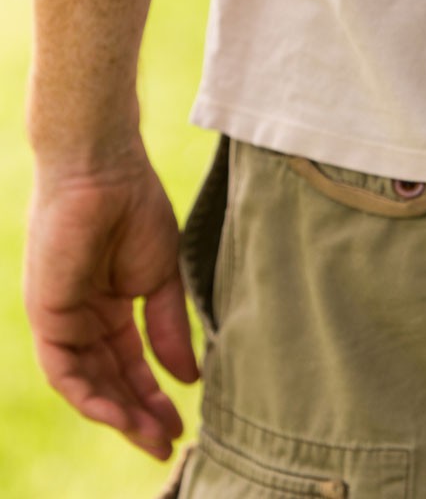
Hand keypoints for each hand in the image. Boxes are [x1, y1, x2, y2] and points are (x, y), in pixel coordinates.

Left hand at [23, 148, 198, 459]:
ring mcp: (63, 318)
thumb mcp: (163, 278)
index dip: (155, 395)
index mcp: (110, 305)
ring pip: (87, 382)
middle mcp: (83, 319)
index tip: (182, 422)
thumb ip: (169, 329)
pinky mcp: (47, 314)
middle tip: (168, 443)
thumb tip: (189, 377)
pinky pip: (65, 369)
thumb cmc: (137, 211)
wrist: (106, 172)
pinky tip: (119, 414)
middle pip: (110, 380)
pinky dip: (90, 395)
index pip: (131, 363)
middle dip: (139, 414)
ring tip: (152, 437)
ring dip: (119, 414)